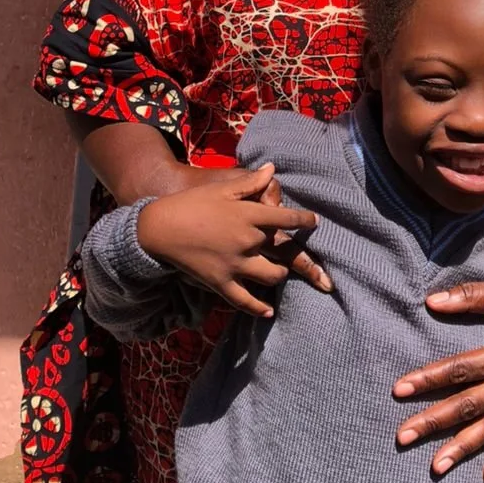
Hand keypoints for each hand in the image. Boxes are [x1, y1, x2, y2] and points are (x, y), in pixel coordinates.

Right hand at [137, 162, 328, 316]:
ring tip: (282, 276)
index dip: (304, 221)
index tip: (314, 223)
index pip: (287, 218)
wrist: (159, 228)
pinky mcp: (221, 282)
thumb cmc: (191, 203)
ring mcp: (235, 264)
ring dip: (280, 276)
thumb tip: (273, 170)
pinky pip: (244, 301)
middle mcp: (248, 241)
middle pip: (286, 252)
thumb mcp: (222, 189)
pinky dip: (258, 309)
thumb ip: (250, 183)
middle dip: (306, 264)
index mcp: (249, 215)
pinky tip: (268, 312)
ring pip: (271, 276)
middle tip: (323, 276)